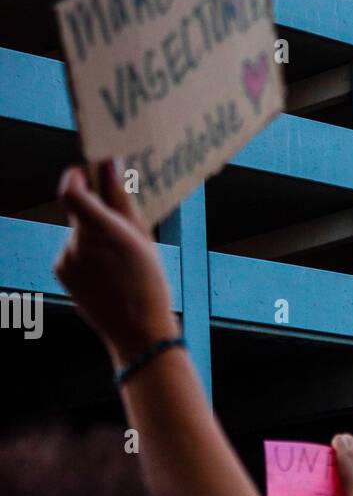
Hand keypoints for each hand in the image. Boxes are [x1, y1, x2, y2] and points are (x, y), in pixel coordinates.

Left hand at [55, 163, 177, 365]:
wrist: (138, 331)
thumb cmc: (149, 283)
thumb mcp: (142, 237)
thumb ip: (121, 198)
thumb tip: (108, 164)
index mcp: (100, 230)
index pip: (71, 189)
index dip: (77, 177)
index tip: (88, 175)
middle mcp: (76, 243)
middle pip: (80, 213)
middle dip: (98, 215)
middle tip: (122, 233)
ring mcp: (66, 259)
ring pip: (77, 234)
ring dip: (94, 239)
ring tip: (119, 264)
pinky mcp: (61, 273)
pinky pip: (72, 253)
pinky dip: (87, 257)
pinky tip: (107, 276)